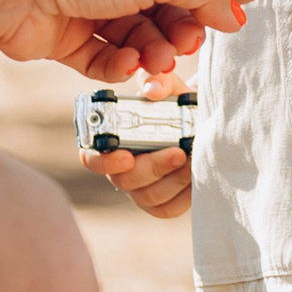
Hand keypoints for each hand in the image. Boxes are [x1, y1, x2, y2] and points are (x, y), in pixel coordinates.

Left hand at [0, 0, 242, 84]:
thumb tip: (234, 13)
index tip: (221, 12)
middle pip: (163, 3)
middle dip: (179, 28)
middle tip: (187, 47)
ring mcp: (89, 1)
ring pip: (136, 34)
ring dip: (152, 50)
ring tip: (157, 63)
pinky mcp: (67, 35)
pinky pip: (105, 55)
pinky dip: (119, 64)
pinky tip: (125, 65)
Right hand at [78, 73, 192, 220]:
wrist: (200, 120)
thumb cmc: (176, 102)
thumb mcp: (168, 86)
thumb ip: (157, 82)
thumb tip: (152, 91)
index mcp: (112, 140)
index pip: (91, 157)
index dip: (102, 162)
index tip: (126, 156)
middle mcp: (121, 168)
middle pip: (124, 181)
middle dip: (153, 168)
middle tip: (178, 152)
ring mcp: (141, 189)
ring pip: (148, 197)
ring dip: (174, 179)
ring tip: (195, 158)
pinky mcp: (162, 204)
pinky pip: (167, 209)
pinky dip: (184, 195)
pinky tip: (198, 175)